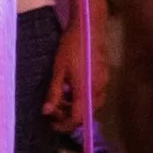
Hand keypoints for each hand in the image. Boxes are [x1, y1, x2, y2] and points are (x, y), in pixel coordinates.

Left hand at [43, 15, 106, 129]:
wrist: (89, 27)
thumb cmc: (71, 46)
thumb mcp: (58, 70)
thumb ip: (54, 93)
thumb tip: (46, 112)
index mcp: (85, 91)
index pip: (77, 119)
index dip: (64, 124)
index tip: (52, 123)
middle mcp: (98, 91)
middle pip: (85, 113)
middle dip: (68, 114)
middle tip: (53, 106)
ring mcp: (104, 84)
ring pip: (90, 105)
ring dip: (75, 105)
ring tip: (61, 94)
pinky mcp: (106, 77)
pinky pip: (95, 95)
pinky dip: (83, 96)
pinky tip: (72, 86)